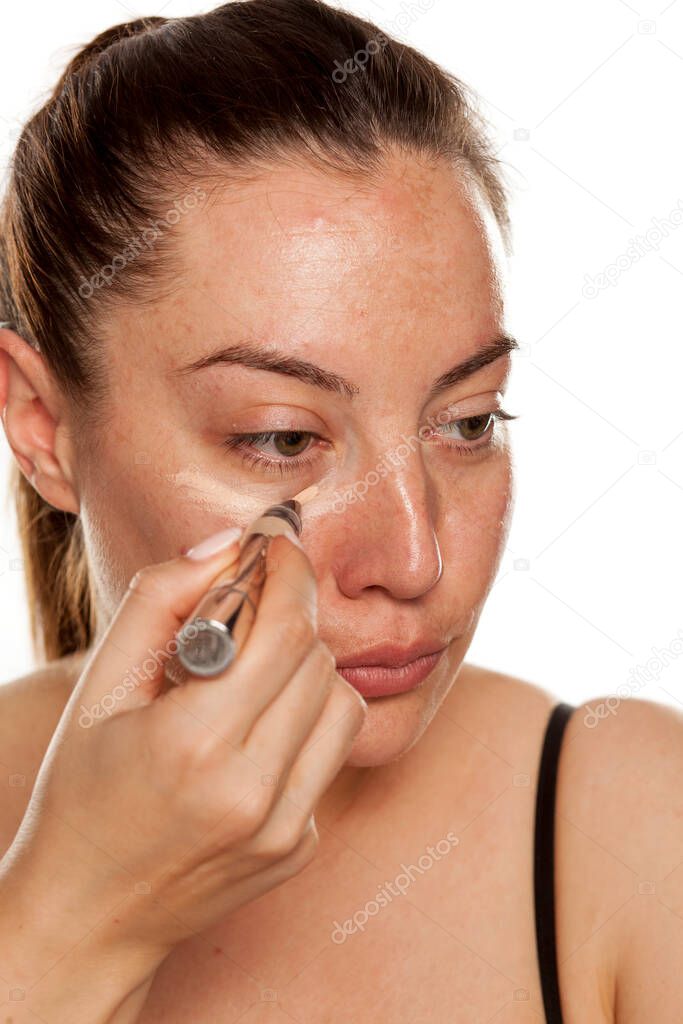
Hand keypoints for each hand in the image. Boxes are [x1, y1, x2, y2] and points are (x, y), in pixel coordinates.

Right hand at [2, 528, 366, 964]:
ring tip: (251, 676)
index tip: (277, 548)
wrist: (87, 916)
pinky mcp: (299, 848)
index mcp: (195, 745)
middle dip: (291, 617)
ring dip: (305, 671)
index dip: (290, 575)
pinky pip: (328, 756)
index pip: (286, 631)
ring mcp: (284, 829)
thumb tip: (230, 544)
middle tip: (250, 609)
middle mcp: (253, 792)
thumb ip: (160, 601)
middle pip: (318, 661)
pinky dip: (301, 727)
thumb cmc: (81, 793)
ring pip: (342, 704)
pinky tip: (251, 736)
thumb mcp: (98, 688)